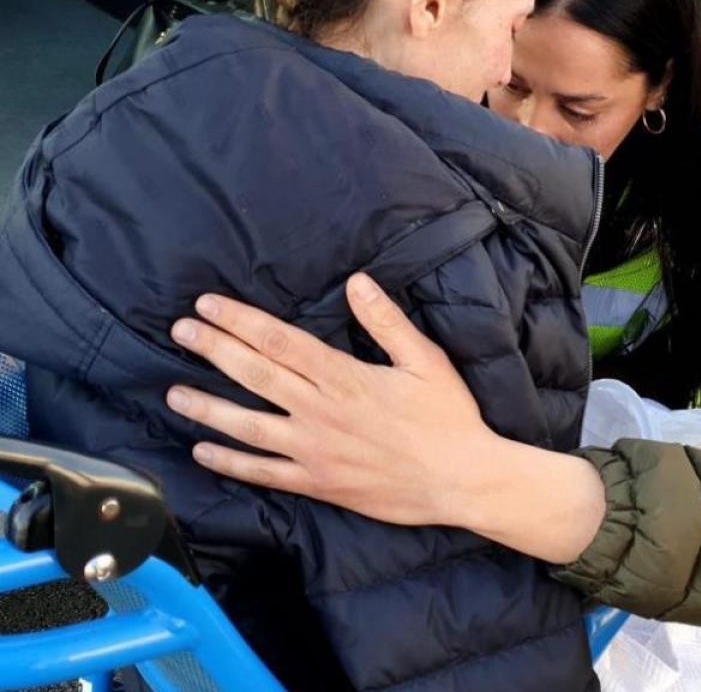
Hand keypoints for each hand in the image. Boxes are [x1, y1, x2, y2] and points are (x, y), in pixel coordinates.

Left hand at [167, 273, 495, 528]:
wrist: (461, 480)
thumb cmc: (448, 418)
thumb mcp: (426, 360)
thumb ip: (387, 322)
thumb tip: (357, 282)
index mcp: (345, 378)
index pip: (280, 342)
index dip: (240, 321)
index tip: (209, 306)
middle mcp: (321, 413)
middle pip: (255, 375)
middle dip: (214, 349)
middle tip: (181, 331)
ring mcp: (314, 451)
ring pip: (247, 426)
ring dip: (208, 407)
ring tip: (173, 392)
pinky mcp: (318, 484)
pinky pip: (264, 473)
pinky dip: (231, 462)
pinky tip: (204, 450)